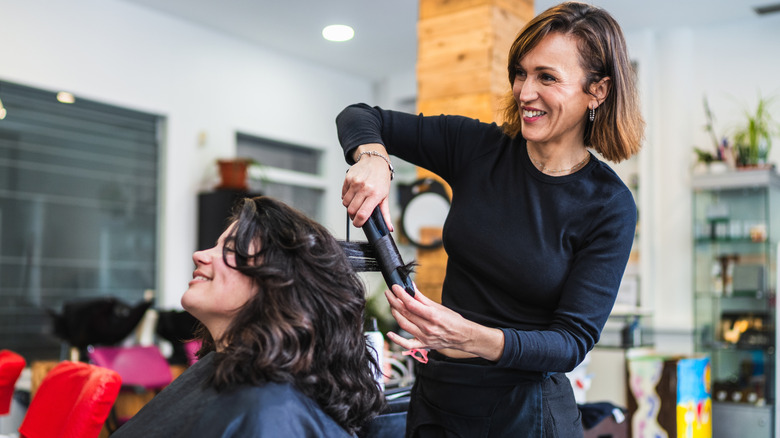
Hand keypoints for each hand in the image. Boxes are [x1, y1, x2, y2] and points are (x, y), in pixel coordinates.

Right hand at [341, 143, 392, 228]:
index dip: (358, 223)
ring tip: (356, 201)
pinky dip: (346, 197)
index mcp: (375, 194)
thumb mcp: (385, 196)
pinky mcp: (348, 178)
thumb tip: (388, 228)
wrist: (375, 161)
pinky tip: (353, 193)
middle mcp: (364, 188)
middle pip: (352, 210)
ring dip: (349, 206)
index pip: (363, 214)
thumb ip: (385, 214)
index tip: (358, 224)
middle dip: (353, 215)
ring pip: (345, 203)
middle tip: (357, 213)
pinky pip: (343, 194)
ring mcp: (355, 183)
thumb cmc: (381, 179)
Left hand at [383, 284, 503, 360]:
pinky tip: (390, 333)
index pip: (411, 304)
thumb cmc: (453, 320)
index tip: (395, 287)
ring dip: (395, 314)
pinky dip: (397, 340)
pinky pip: (407, 345)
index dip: (401, 294)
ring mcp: (424, 337)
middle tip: (389, 293)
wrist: (463, 336)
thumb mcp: (439, 306)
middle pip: (405, 313)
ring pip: (404, 325)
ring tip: (391, 304)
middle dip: (394, 301)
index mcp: (432, 315)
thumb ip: (422, 298)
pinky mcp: (423, 345)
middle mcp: (427, 327)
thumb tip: (411, 288)